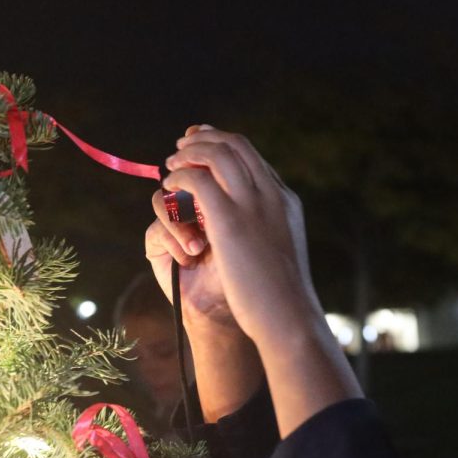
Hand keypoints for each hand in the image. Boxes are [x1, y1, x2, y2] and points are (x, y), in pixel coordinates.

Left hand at [154, 126, 321, 348]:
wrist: (288, 317)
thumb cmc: (283, 297)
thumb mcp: (278, 255)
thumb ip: (265, 234)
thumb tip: (251, 235)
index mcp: (286, 202)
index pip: (253, 158)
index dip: (224, 146)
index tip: (203, 145)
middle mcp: (272, 194)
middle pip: (235, 145)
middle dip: (204, 139)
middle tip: (181, 146)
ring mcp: (253, 203)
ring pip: (216, 155)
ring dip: (189, 155)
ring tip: (170, 166)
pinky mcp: (229, 219)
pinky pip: (197, 181)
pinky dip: (180, 179)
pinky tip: (170, 190)